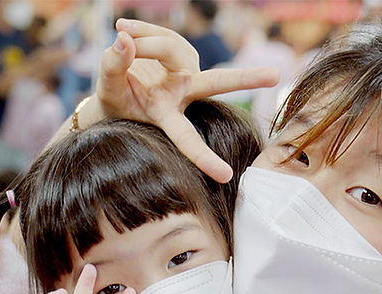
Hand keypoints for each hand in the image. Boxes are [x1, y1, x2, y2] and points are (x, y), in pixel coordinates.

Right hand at [95, 18, 277, 182]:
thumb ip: (112, 66)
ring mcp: (187, 70)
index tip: (226, 177)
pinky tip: (124, 29)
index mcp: (166, 114)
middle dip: (244, 79)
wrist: (114, 90)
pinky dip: (141, 29)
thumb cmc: (113, 100)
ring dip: (142, 39)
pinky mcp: (185, 53)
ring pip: (168, 45)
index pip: (186, 138)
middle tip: (275, 76)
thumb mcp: (106, 89)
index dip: (203, 158)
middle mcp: (183, 94)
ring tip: (119, 34)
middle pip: (214, 83)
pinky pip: (162, 33)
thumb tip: (123, 39)